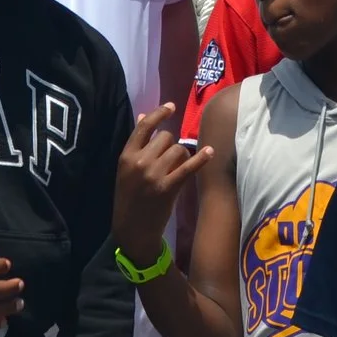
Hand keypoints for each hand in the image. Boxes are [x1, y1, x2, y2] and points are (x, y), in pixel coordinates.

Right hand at [114, 103, 210, 262]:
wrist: (132, 230)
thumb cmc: (129, 197)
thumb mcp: (126, 170)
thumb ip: (136, 144)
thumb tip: (143, 115)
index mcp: (126, 156)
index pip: (144, 127)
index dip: (159, 113)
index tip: (171, 107)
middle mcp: (139, 162)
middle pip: (165, 138)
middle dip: (171, 145)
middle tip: (170, 159)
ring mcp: (154, 175)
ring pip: (178, 150)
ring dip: (183, 156)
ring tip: (178, 168)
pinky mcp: (168, 188)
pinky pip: (188, 167)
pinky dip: (201, 158)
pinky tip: (210, 152)